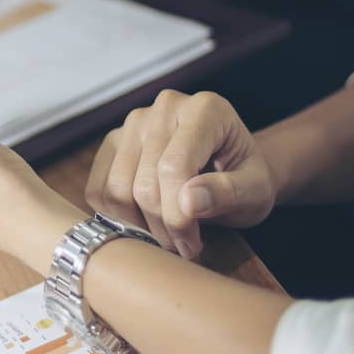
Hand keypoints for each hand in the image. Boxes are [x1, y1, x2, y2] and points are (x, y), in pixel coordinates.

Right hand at [85, 91, 276, 258]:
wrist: (232, 168)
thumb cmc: (246, 177)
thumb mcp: (255, 190)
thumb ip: (228, 192)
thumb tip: (189, 201)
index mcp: (205, 109)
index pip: (174, 167)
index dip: (178, 216)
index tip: (193, 244)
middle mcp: (165, 107)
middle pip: (144, 183)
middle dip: (162, 227)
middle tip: (184, 247)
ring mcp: (134, 122)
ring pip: (116, 190)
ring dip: (139, 226)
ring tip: (167, 237)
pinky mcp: (114, 141)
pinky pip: (98, 189)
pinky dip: (116, 217)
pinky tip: (145, 223)